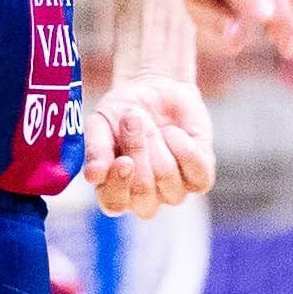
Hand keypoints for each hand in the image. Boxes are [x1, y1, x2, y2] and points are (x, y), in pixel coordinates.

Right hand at [84, 74, 213, 217]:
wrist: (155, 89)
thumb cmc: (121, 111)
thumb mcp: (99, 124)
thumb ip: (94, 150)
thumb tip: (92, 176)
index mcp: (113, 191)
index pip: (114, 204)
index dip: (119, 185)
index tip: (123, 159)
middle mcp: (143, 198)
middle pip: (143, 192)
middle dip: (138, 151)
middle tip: (132, 120)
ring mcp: (173, 191)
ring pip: (168, 179)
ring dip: (158, 143)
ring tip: (152, 124)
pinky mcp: (200, 178)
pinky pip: (197, 170)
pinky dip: (184, 146)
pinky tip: (173, 132)